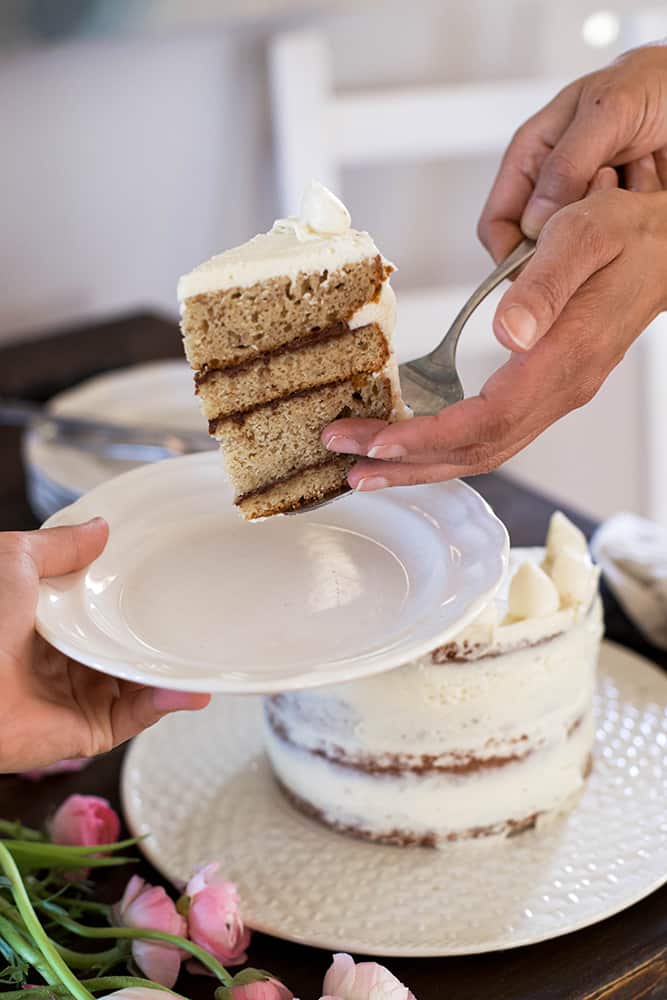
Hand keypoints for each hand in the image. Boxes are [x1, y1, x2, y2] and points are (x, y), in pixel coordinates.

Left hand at [0, 519, 209, 772]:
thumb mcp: (14, 560)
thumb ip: (58, 545)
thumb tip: (100, 528)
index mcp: (40, 622)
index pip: (95, 610)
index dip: (128, 596)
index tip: (162, 580)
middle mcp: (59, 661)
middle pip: (121, 647)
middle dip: (157, 635)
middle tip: (196, 616)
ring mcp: (74, 697)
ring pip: (137, 682)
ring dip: (171, 670)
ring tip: (202, 655)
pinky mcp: (85, 730)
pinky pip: (134, 716)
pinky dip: (165, 703)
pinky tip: (188, 689)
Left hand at [322, 188, 666, 488]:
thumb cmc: (630, 234)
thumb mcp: (586, 235)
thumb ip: (545, 284)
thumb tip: (506, 334)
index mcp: (563, 361)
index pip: (484, 423)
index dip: (425, 440)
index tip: (374, 443)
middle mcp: (559, 390)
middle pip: (475, 452)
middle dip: (406, 463)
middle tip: (347, 464)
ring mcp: (554, 394)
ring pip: (481, 450)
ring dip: (421, 463)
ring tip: (366, 466)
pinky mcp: (546, 387)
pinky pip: (490, 432)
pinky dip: (444, 445)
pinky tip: (412, 439)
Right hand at [478, 43, 666, 260]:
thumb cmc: (650, 82)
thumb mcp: (607, 112)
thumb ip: (567, 164)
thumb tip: (534, 221)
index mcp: (532, 157)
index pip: (497, 223)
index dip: (509, 253)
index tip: (537, 267)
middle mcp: (552, 186)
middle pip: (532, 244)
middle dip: (560, 246)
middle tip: (597, 226)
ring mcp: (583, 203)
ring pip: (571, 248)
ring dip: (599, 238)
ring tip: (630, 201)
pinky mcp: (614, 217)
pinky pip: (607, 246)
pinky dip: (625, 236)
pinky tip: (645, 206)